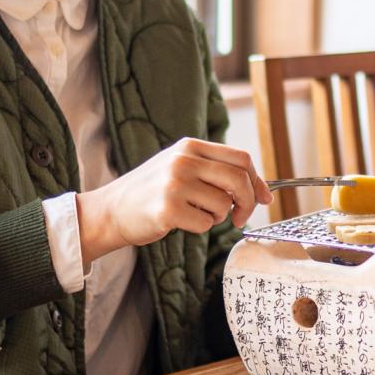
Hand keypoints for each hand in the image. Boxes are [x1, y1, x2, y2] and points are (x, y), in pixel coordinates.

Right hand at [76, 138, 272, 265]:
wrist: (111, 210)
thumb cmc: (151, 193)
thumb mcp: (181, 168)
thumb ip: (216, 172)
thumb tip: (262, 192)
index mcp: (190, 146)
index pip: (241, 158)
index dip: (257, 181)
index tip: (263, 199)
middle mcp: (183, 160)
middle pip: (238, 179)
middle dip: (247, 202)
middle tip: (239, 217)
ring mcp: (175, 183)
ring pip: (223, 205)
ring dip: (216, 217)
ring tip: (193, 214)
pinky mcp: (168, 208)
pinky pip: (205, 224)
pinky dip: (199, 228)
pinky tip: (179, 221)